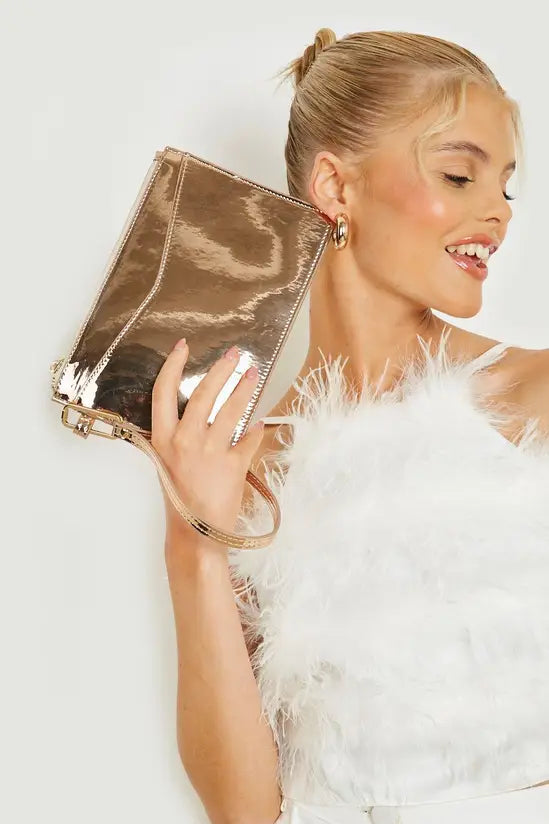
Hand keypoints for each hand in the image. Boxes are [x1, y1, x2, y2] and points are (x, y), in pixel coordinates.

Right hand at [151, 338, 264, 552]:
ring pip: (232, 409)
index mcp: (163, 439)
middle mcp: (185, 441)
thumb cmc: (180, 498)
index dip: (172, 366)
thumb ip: (179, 436)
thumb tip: (202, 411)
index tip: (183, 346)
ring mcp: (210, 452)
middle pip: (204, 394)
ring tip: (253, 374)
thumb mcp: (168, 462)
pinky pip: (249, 438)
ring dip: (245, 388)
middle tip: (235, 355)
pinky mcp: (234, 465)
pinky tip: (260, 422)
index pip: (163, 392)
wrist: (196, 534)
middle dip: (221, 370)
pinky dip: (256, 429)